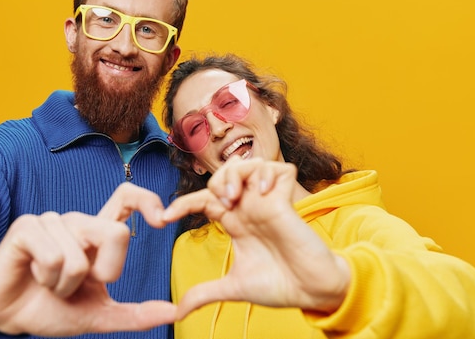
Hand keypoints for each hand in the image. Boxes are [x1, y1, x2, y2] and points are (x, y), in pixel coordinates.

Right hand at [0, 183, 175, 335]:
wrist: (7, 317)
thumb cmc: (51, 308)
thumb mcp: (98, 315)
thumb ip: (135, 314)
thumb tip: (173, 312)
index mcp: (98, 235)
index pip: (126, 197)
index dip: (147, 200)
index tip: (162, 221)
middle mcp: (79, 223)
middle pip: (116, 233)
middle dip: (104, 273)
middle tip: (79, 285)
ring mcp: (52, 221)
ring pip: (79, 257)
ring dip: (65, 285)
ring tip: (50, 283)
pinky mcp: (27, 227)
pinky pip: (53, 256)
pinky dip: (46, 278)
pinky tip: (33, 276)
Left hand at [163, 157, 350, 318]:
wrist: (311, 293)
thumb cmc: (278, 285)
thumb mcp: (233, 287)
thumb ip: (204, 293)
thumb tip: (177, 312)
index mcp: (236, 223)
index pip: (204, 200)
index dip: (183, 204)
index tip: (163, 218)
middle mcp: (250, 208)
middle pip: (225, 173)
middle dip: (215, 181)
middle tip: (220, 204)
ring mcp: (269, 202)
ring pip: (250, 163)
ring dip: (237, 173)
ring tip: (235, 195)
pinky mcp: (288, 201)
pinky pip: (281, 169)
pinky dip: (269, 174)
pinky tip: (263, 194)